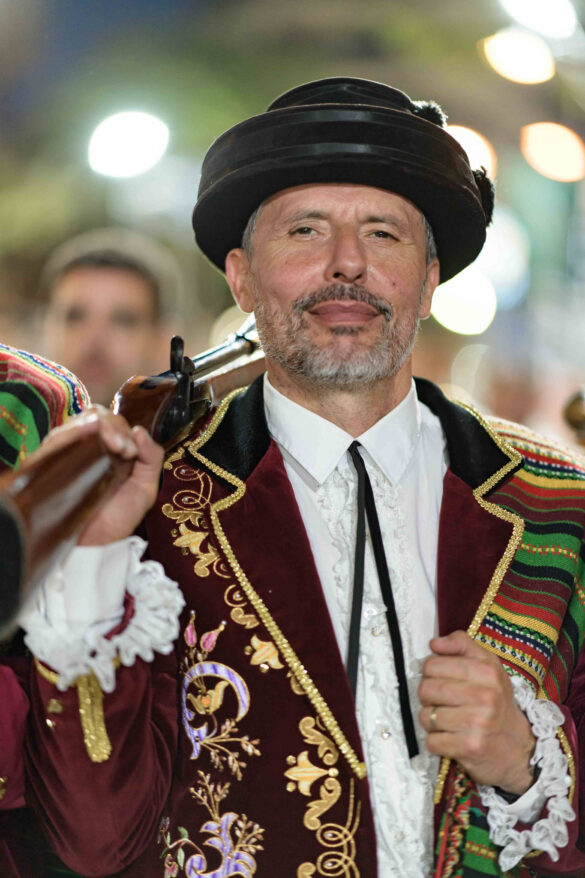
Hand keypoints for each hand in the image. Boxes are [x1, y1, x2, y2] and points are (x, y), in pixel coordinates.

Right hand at [40, 406, 162, 545]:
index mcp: (110, 449)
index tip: (131, 451)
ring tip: (115, 447)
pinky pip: (57, 438)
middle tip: (124, 450)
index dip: (123, 428)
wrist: (97, 545)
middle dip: (114, 426)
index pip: (113, 420)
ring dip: (100, 427)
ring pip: (79, 422)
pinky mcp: (50, 463)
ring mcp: (68, 453)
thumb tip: (139, 430)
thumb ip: (152, 457)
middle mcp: (88, 447)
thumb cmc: (118, 518)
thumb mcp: (145, 487)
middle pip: (96, 415)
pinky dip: (74, 431)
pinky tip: (89, 433)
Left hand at [418, 630, 534, 794]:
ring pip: (426, 716)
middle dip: (428, 698)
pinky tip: (452, 739)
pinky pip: (432, 741)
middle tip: (443, 703)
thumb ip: (462, 645)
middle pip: (426, 689)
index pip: (432, 665)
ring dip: (431, 721)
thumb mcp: (488, 667)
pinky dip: (437, 742)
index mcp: (487, 671)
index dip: (430, 674)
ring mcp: (478, 722)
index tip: (441, 680)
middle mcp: (485, 695)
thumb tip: (434, 643)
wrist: (518, 748)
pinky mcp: (470, 747)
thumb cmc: (496, 702)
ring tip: (449, 721)